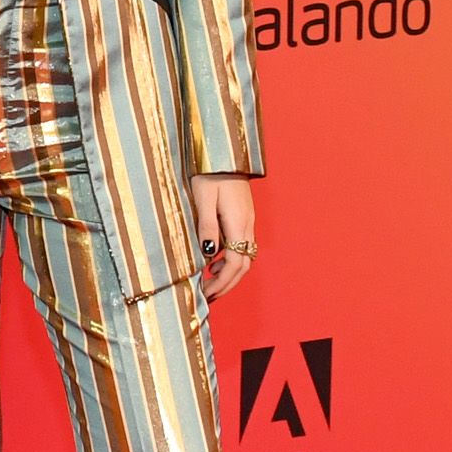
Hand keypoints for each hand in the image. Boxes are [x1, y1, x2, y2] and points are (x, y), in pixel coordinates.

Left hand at [190, 174, 256, 300]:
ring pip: (244, 258)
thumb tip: (209, 254)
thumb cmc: (210, 173)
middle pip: (243, 266)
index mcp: (238, 224)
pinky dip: (230, 262)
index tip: (205, 292)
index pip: (235, 263)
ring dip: (229, 275)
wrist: (226, 154)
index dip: (221, 282)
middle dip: (226, 285)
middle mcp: (247, 226)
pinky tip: (214, 263)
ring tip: (209, 284)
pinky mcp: (244, 218)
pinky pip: (241, 247)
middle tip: (208, 297)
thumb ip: (207, 226)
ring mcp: (247, 222)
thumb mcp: (203, 198)